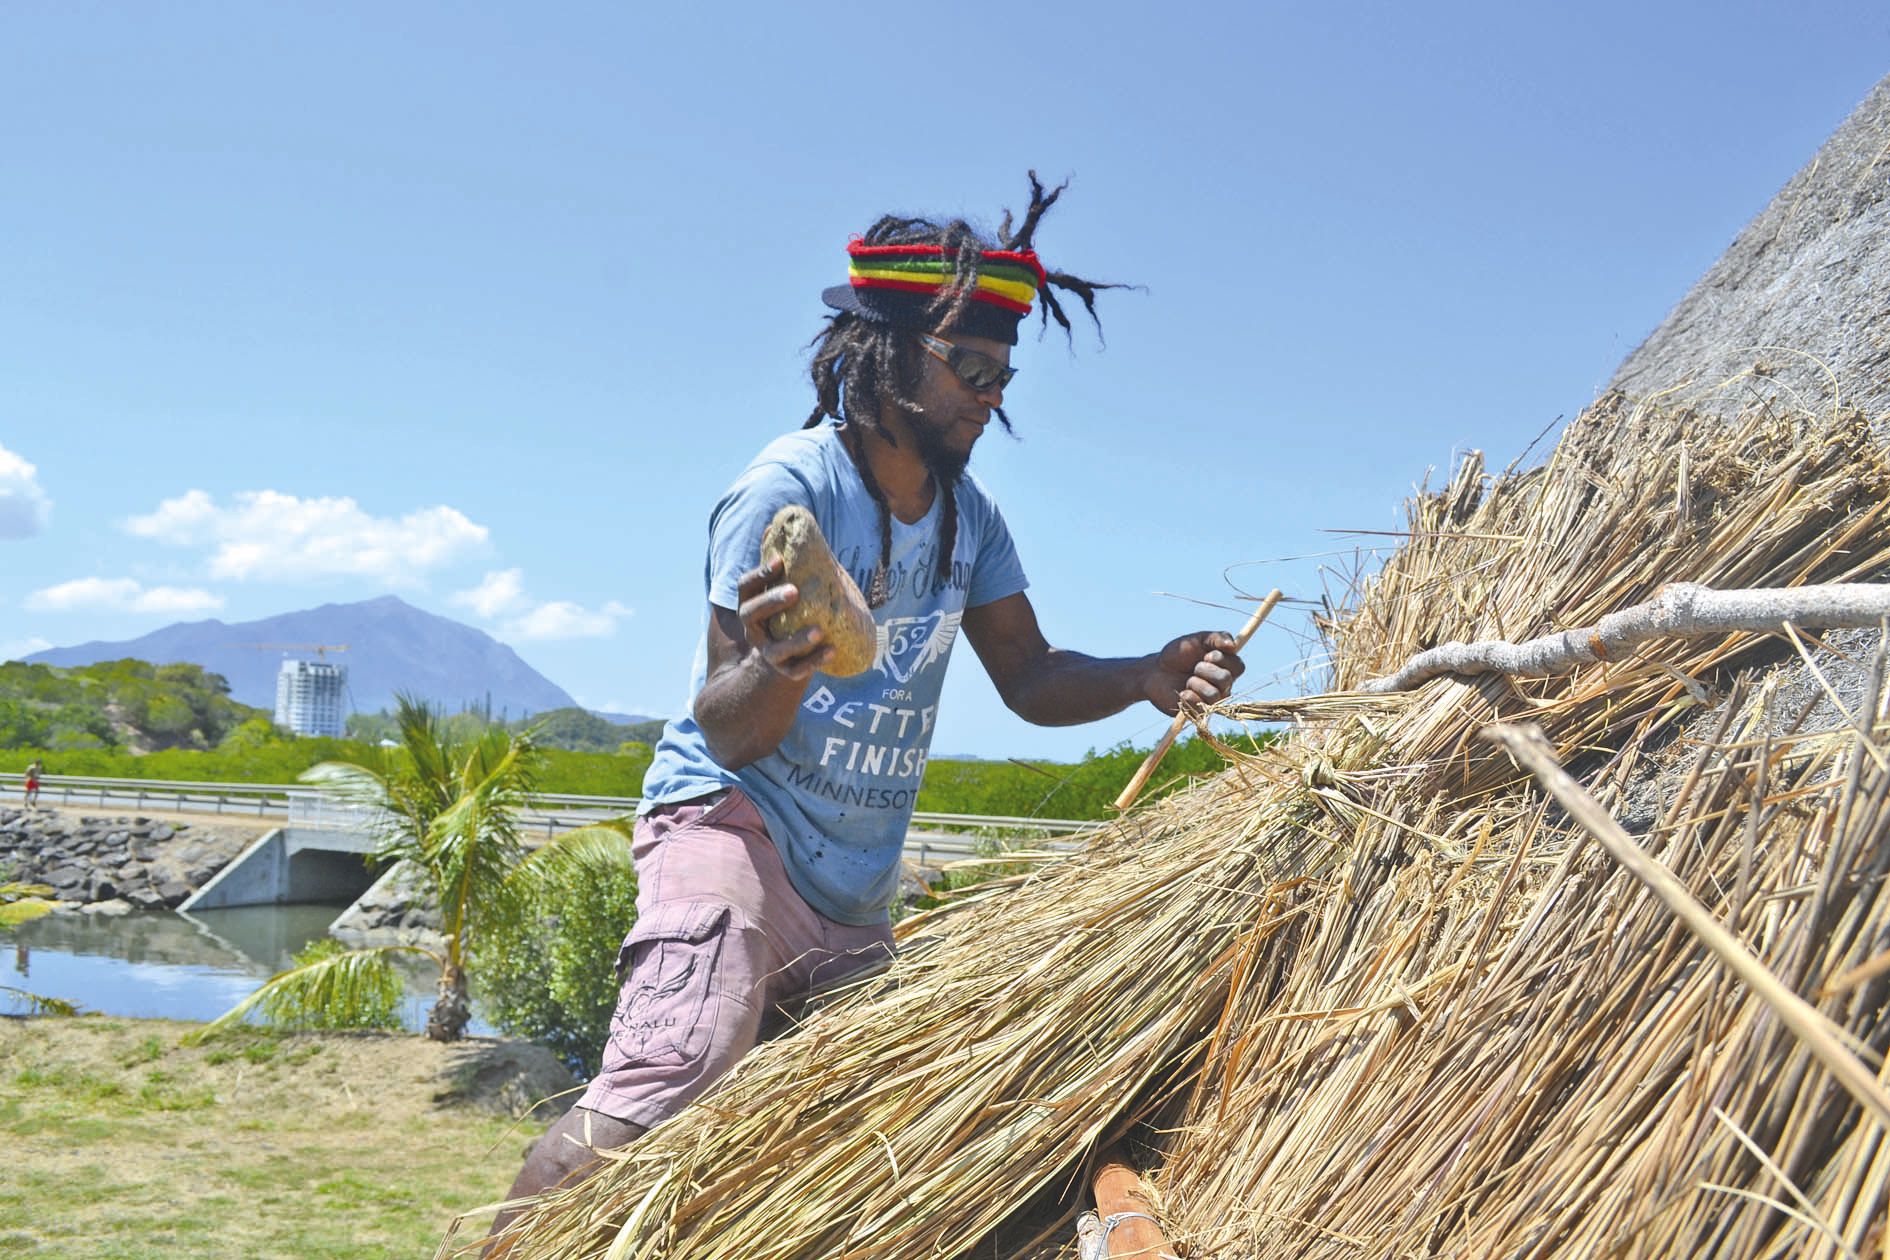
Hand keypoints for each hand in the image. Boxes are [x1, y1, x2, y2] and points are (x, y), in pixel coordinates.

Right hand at [735, 558, 835, 681]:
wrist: (787, 654)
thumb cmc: (786, 611)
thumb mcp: (780, 587)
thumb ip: (778, 563)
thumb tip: (775, 524)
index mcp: (750, 605)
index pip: (745, 587)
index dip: (759, 574)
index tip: (779, 560)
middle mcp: (753, 630)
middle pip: (751, 614)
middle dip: (771, 601)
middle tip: (795, 591)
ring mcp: (768, 652)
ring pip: (776, 650)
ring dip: (797, 640)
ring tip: (818, 630)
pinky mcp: (786, 670)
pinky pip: (797, 670)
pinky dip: (815, 661)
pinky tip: (832, 649)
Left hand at [1142, 630, 1244, 715]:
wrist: (1155, 670)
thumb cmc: (1178, 654)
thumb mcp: (1198, 639)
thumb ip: (1217, 638)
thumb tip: (1233, 645)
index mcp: (1226, 668)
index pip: (1239, 667)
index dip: (1223, 660)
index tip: (1207, 655)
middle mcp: (1223, 686)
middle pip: (1227, 680)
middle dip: (1206, 670)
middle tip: (1194, 667)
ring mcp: (1211, 701)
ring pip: (1214, 695)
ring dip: (1196, 683)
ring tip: (1187, 680)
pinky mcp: (1198, 712)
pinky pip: (1201, 708)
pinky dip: (1189, 697)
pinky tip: (1182, 692)